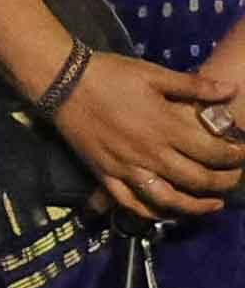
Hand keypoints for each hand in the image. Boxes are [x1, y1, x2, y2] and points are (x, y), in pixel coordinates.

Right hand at [55, 53, 244, 227]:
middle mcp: (149, 153)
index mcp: (165, 127)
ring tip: (213, 205)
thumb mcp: (154, 74)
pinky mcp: (105, 174)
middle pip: (197, 179)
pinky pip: (130, 203)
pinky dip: (151, 213)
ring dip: (195, 207)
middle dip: (224, 182)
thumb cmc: (110, 74)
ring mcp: (126, 168)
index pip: (212, 152)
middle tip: (236, 178)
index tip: (243, 155)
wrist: (61, 82)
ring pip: (168, 199)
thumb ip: (194, 86)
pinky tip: (166, 212)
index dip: (235, 157)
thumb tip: (232, 91)